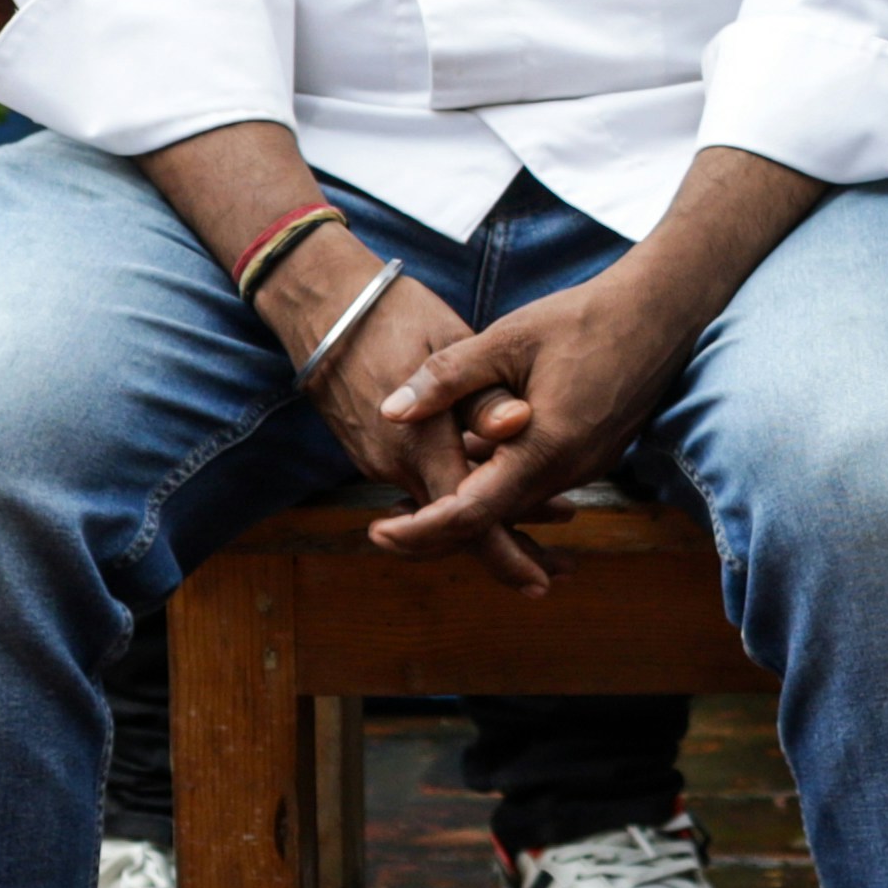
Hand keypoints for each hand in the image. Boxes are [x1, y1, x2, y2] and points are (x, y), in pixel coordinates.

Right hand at [257, 261, 548, 586]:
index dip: (507, 552)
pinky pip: (427, 487)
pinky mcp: (376, 451)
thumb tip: (518, 425)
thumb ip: (481, 395)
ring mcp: (380, 462)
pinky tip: (504, 486)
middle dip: (509, 550)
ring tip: (555, 526)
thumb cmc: (397, 316)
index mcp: (419, 442)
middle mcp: (395, 465)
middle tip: (561, 569)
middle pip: (457, 526)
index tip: (543, 581)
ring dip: (495, 519)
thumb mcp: (449, 344)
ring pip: (445, 507)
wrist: (326, 307)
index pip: (467, 516)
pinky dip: (467, 493)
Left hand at [360, 256, 723, 578]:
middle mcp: (568, 470)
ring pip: (515, 504)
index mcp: (544, 448)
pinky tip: (471, 461)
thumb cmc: (584, 316)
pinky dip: (499, 484)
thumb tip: (390, 413)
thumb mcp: (507, 338)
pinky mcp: (594, 453)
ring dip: (467, 506)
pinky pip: (537, 483)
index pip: (471, 513)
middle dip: (435, 528)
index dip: (420, 530)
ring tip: (413, 500)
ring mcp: (586, 466)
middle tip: (381, 524)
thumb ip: (448, 378)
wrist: (662, 308)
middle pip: (492, 521)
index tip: (376, 530)